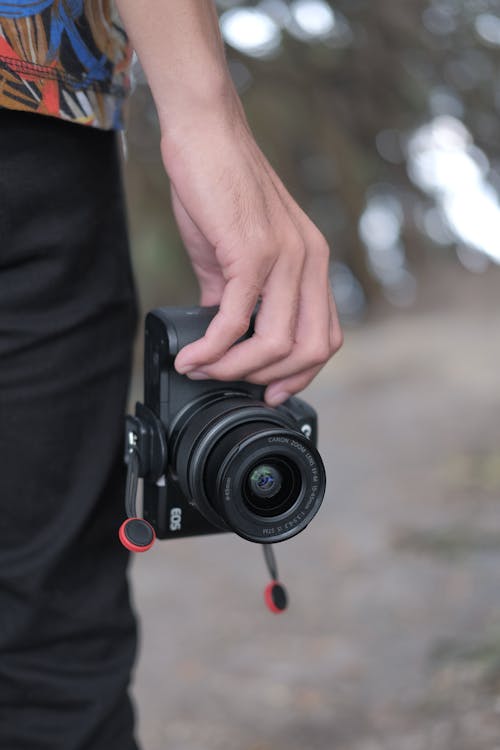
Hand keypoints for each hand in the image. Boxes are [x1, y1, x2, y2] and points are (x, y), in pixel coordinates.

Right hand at [162, 99, 342, 405]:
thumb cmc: (221, 190)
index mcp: (313, 264)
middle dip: (270, 379)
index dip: (302, 373)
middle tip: (232, 383)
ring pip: (275, 344)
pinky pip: (234, 319)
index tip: (270, 391)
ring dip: (234, 368)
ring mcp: (285, 258)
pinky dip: (211, 349)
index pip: (327, 336)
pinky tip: (191, 355)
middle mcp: (310, 263)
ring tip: (201, 368)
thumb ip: (235, 296)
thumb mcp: (236, 252)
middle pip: (310, 349)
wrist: (206, 137)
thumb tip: (221, 335)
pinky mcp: (251, 252)